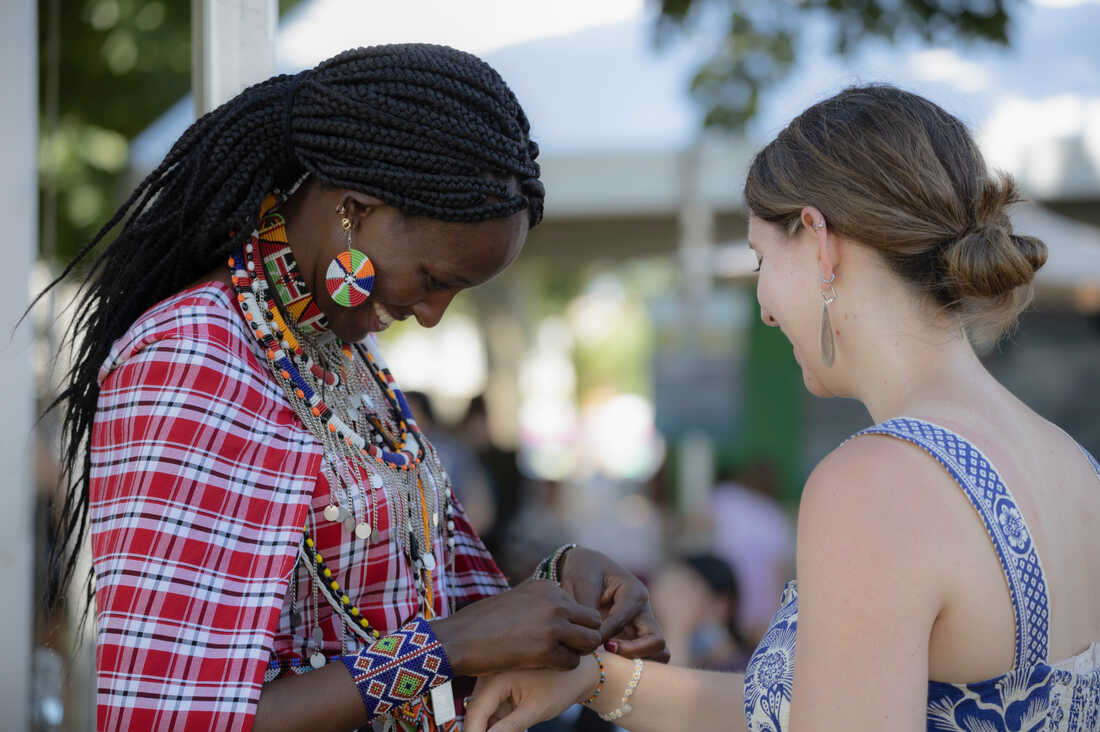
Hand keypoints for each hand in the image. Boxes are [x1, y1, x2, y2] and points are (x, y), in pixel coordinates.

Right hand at [432, 579, 601, 676]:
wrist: (459, 638)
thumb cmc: (483, 622)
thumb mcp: (518, 599)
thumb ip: (542, 602)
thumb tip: (562, 612)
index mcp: (547, 586)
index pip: (581, 606)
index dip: (574, 624)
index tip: (560, 635)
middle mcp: (554, 601)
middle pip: (593, 621)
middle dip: (585, 637)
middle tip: (569, 649)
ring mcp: (552, 625)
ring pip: (590, 642)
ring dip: (578, 653)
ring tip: (558, 657)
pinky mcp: (546, 650)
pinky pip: (572, 662)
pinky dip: (562, 667)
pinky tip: (544, 665)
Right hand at [464, 655, 599, 731]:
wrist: (580, 670)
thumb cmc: (562, 685)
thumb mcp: (535, 710)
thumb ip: (508, 728)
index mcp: (495, 676)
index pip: (475, 713)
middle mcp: (490, 674)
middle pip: (477, 712)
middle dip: (484, 729)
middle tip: (513, 731)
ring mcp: (494, 679)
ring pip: (485, 712)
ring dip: (493, 726)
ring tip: (521, 723)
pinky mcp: (501, 684)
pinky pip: (494, 707)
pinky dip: (501, 720)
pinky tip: (517, 726)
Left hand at [559, 546, 670, 661]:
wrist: (584, 566)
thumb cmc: (583, 570)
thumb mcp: (581, 582)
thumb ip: (586, 608)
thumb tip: (593, 638)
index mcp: (634, 593)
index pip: (623, 621)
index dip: (604, 634)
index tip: (588, 639)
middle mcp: (643, 611)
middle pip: (656, 642)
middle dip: (633, 653)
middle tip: (607, 650)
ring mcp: (642, 626)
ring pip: (658, 653)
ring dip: (638, 661)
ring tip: (611, 658)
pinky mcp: (634, 637)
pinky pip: (645, 657)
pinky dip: (632, 664)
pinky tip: (608, 660)